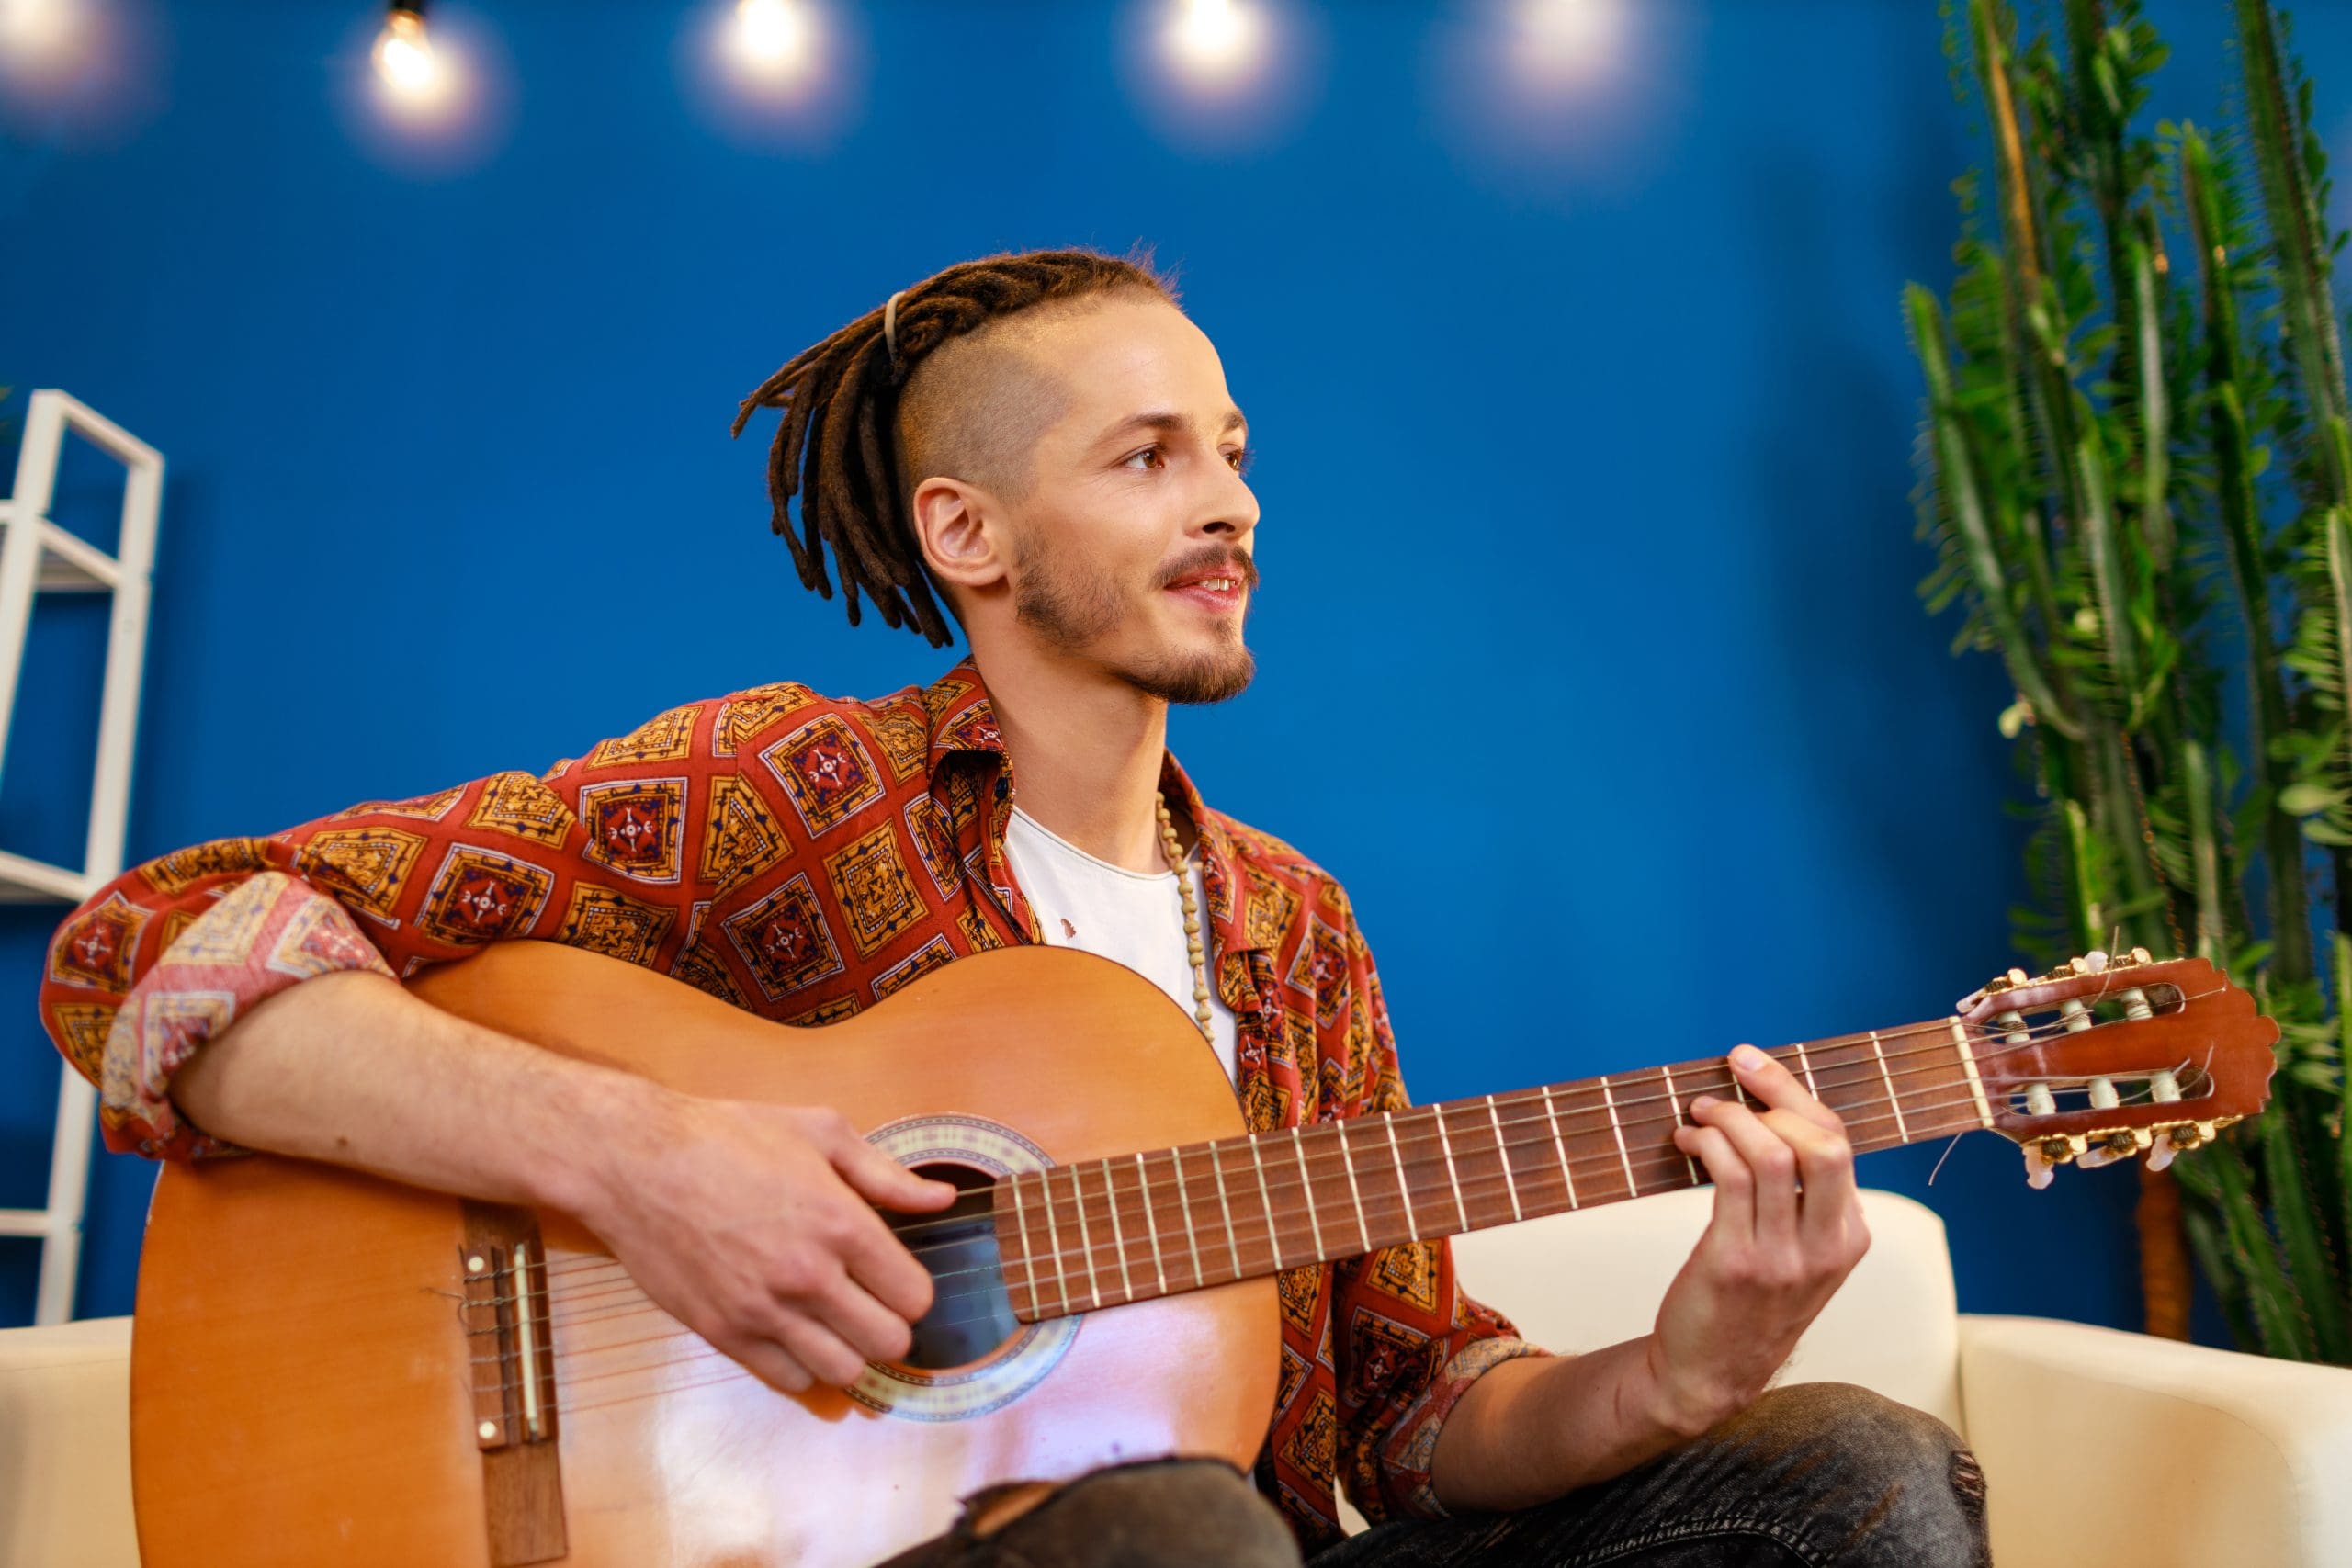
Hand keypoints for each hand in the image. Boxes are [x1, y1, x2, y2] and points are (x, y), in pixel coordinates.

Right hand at [574, 1086, 959, 1394]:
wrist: (637, 1162)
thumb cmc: (729, 1137)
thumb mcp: (820, 1132)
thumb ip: (887, 1174)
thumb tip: (942, 1199)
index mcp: (842, 1223)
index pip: (915, 1297)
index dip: (913, 1291)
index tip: (895, 1278)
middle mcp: (808, 1276)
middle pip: (888, 1343)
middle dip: (889, 1326)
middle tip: (870, 1304)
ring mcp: (764, 1311)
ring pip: (843, 1372)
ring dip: (849, 1352)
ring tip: (835, 1323)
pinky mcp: (724, 1333)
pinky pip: (788, 1381)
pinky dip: (803, 1367)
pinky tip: (796, 1335)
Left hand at [1647, 1044, 1869, 1434]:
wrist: (1710, 1375)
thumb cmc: (1749, 1304)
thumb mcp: (1800, 1256)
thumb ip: (1805, 1201)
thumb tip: (1770, 1114)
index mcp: (1851, 1237)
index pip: (1838, 1143)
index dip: (1793, 1093)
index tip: (1752, 1064)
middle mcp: (1827, 1247)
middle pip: (1822, 1143)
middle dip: (1772, 1095)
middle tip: (1729, 1078)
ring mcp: (1784, 1258)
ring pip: (1773, 1154)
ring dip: (1728, 1118)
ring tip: (1699, 1114)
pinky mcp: (1736, 1263)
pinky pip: (1730, 1178)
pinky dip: (1707, 1145)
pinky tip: (1687, 1143)